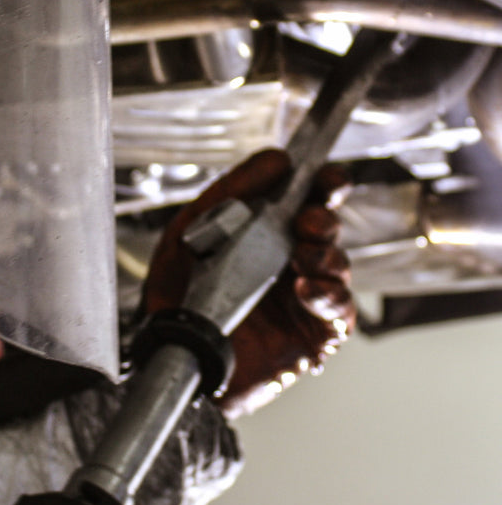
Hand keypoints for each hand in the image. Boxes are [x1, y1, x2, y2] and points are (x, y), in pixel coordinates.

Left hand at [142, 149, 354, 419]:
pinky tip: (304, 290)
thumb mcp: (190, 227)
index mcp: (266, 231)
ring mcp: (304, 298)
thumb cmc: (176, 291)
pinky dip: (327, 295)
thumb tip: (276, 158)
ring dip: (325, 254)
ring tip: (301, 256)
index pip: (308, 198)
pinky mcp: (313, 335)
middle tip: (309, 219)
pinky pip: (338, 311)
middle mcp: (291, 261)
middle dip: (324, 217)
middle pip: (329, 227)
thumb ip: (232, 190)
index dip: (326, 184)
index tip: (326, 178)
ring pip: (339, 265)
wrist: (165, 346)